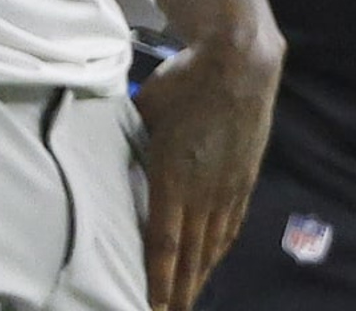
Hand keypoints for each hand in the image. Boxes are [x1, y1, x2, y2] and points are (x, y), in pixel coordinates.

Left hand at [136, 28, 281, 309]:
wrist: (238, 67)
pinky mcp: (244, 182)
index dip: (156, 277)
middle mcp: (203, 193)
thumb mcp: (145, 110)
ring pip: (211, 245)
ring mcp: (227, 190)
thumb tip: (111, 152)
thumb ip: (131, 140)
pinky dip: (218, 251)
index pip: (163, 241)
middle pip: (189, 255)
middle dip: (178, 290)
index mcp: (172, 177)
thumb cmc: (182, 82)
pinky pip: (229, 227)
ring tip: (186, 299)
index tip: (149, 304)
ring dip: (198, 276)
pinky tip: (211, 262)